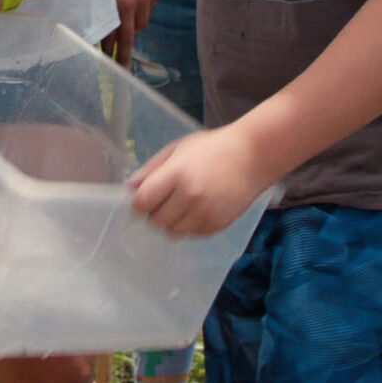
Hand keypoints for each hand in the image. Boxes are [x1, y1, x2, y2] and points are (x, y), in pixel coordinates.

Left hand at [102, 0, 160, 68]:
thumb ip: (97, 6)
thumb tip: (93, 26)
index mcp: (122, 3)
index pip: (120, 38)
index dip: (115, 54)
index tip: (113, 66)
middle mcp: (138, 1)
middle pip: (132, 34)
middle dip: (124, 48)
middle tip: (118, 61)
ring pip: (142, 22)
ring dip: (132, 25)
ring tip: (122, 22)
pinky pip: (148, 8)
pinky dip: (140, 9)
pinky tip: (132, 0)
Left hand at [128, 125, 271, 235]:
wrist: (252, 156)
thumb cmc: (211, 147)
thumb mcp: (177, 149)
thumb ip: (151, 169)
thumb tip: (129, 188)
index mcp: (176, 174)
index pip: (143, 202)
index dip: (139, 203)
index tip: (143, 198)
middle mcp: (190, 197)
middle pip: (156, 221)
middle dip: (154, 213)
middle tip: (162, 201)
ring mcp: (205, 214)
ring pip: (173, 232)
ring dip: (170, 222)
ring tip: (179, 205)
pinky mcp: (217, 226)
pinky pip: (192, 235)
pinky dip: (189, 226)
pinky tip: (196, 209)